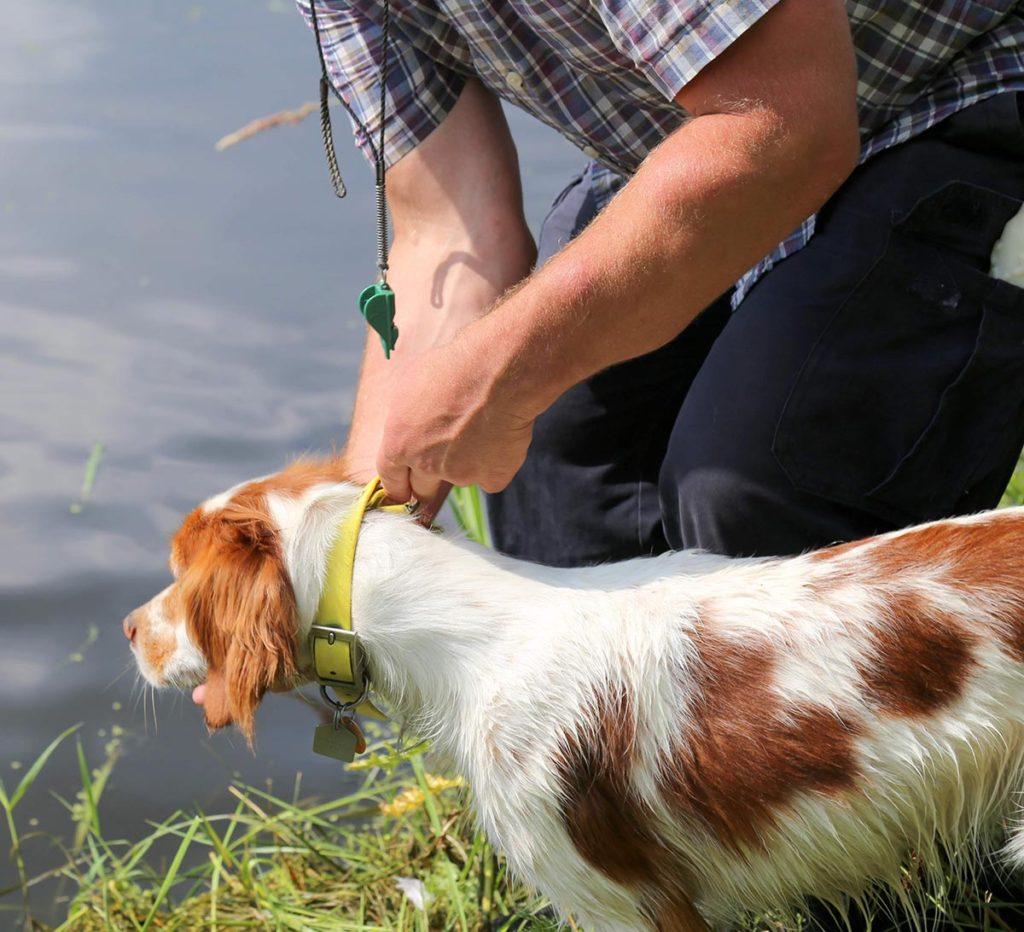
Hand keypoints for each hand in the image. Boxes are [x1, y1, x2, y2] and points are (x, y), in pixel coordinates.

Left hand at [376, 329, 535, 502]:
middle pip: (422, 490)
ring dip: (465, 464)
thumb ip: (406, 418)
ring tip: (480, 427)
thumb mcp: (410, 386)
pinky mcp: (492, 477)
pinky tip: (501, 437)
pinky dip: (496, 464)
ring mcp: (461, 475)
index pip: (391, 478)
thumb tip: (408, 426)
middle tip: (441, 467)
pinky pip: (491, 477)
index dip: (397, 485)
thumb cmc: (452, 369)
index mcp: (399, 444)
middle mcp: (426, 465)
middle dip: (426, 486)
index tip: (402, 491)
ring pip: (460, 478)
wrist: (497, 373)